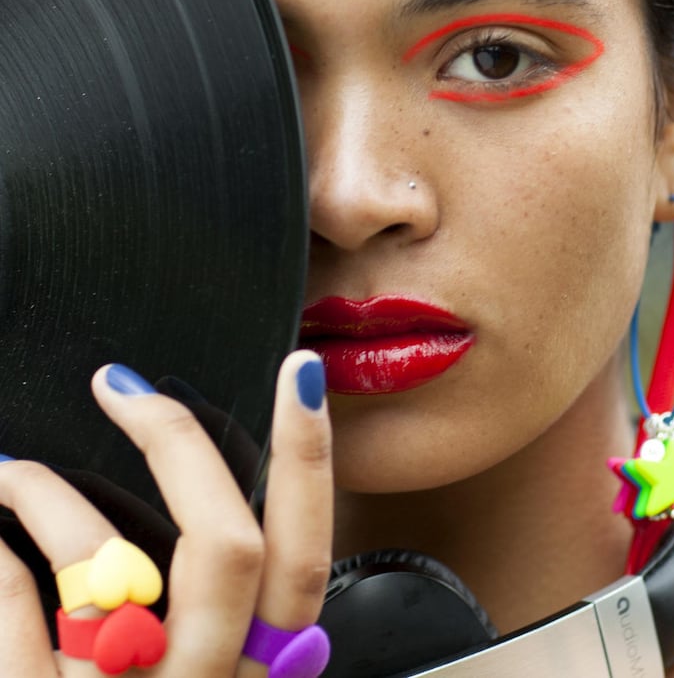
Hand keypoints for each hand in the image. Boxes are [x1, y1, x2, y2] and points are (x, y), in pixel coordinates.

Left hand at [0, 349, 332, 675]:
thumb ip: (240, 635)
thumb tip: (233, 532)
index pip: (307, 559)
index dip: (309, 460)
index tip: (298, 373)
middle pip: (224, 544)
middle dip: (176, 440)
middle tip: (122, 384)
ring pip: (105, 570)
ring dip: (49, 493)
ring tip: (15, 468)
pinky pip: (15, 619)